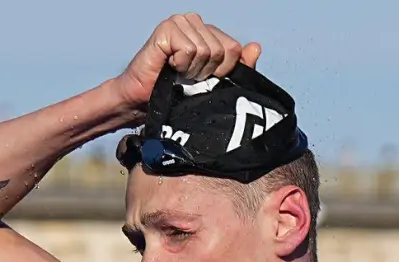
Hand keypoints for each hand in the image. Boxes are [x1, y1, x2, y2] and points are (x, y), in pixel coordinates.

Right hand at [114, 13, 262, 110]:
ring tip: (178, 72)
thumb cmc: (174, 91)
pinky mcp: (167, 28)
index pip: (234, 48)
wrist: (143, 101)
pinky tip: (169, 66)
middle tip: (187, 77)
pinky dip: (181, 64)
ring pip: (206, 50)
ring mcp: (180, 22)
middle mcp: (194, 22)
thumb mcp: (214, 82)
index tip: (204, 79)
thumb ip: (238, 66)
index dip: (223, 70)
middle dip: (206, 71)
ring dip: (192, 70)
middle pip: (222, 50)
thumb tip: (256, 47)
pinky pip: (189, 49)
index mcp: (208, 32)